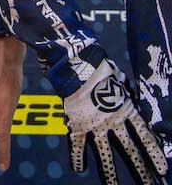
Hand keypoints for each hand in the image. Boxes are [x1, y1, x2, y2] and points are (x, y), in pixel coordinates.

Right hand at [65, 59, 167, 184]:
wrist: (78, 66)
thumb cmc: (102, 71)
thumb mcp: (122, 84)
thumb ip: (127, 97)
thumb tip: (133, 102)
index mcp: (127, 112)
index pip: (145, 137)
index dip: (154, 154)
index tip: (162, 170)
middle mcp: (113, 122)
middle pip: (130, 150)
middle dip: (140, 170)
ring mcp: (94, 125)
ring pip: (104, 153)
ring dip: (109, 172)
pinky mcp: (77, 124)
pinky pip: (76, 143)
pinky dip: (77, 156)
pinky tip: (78, 169)